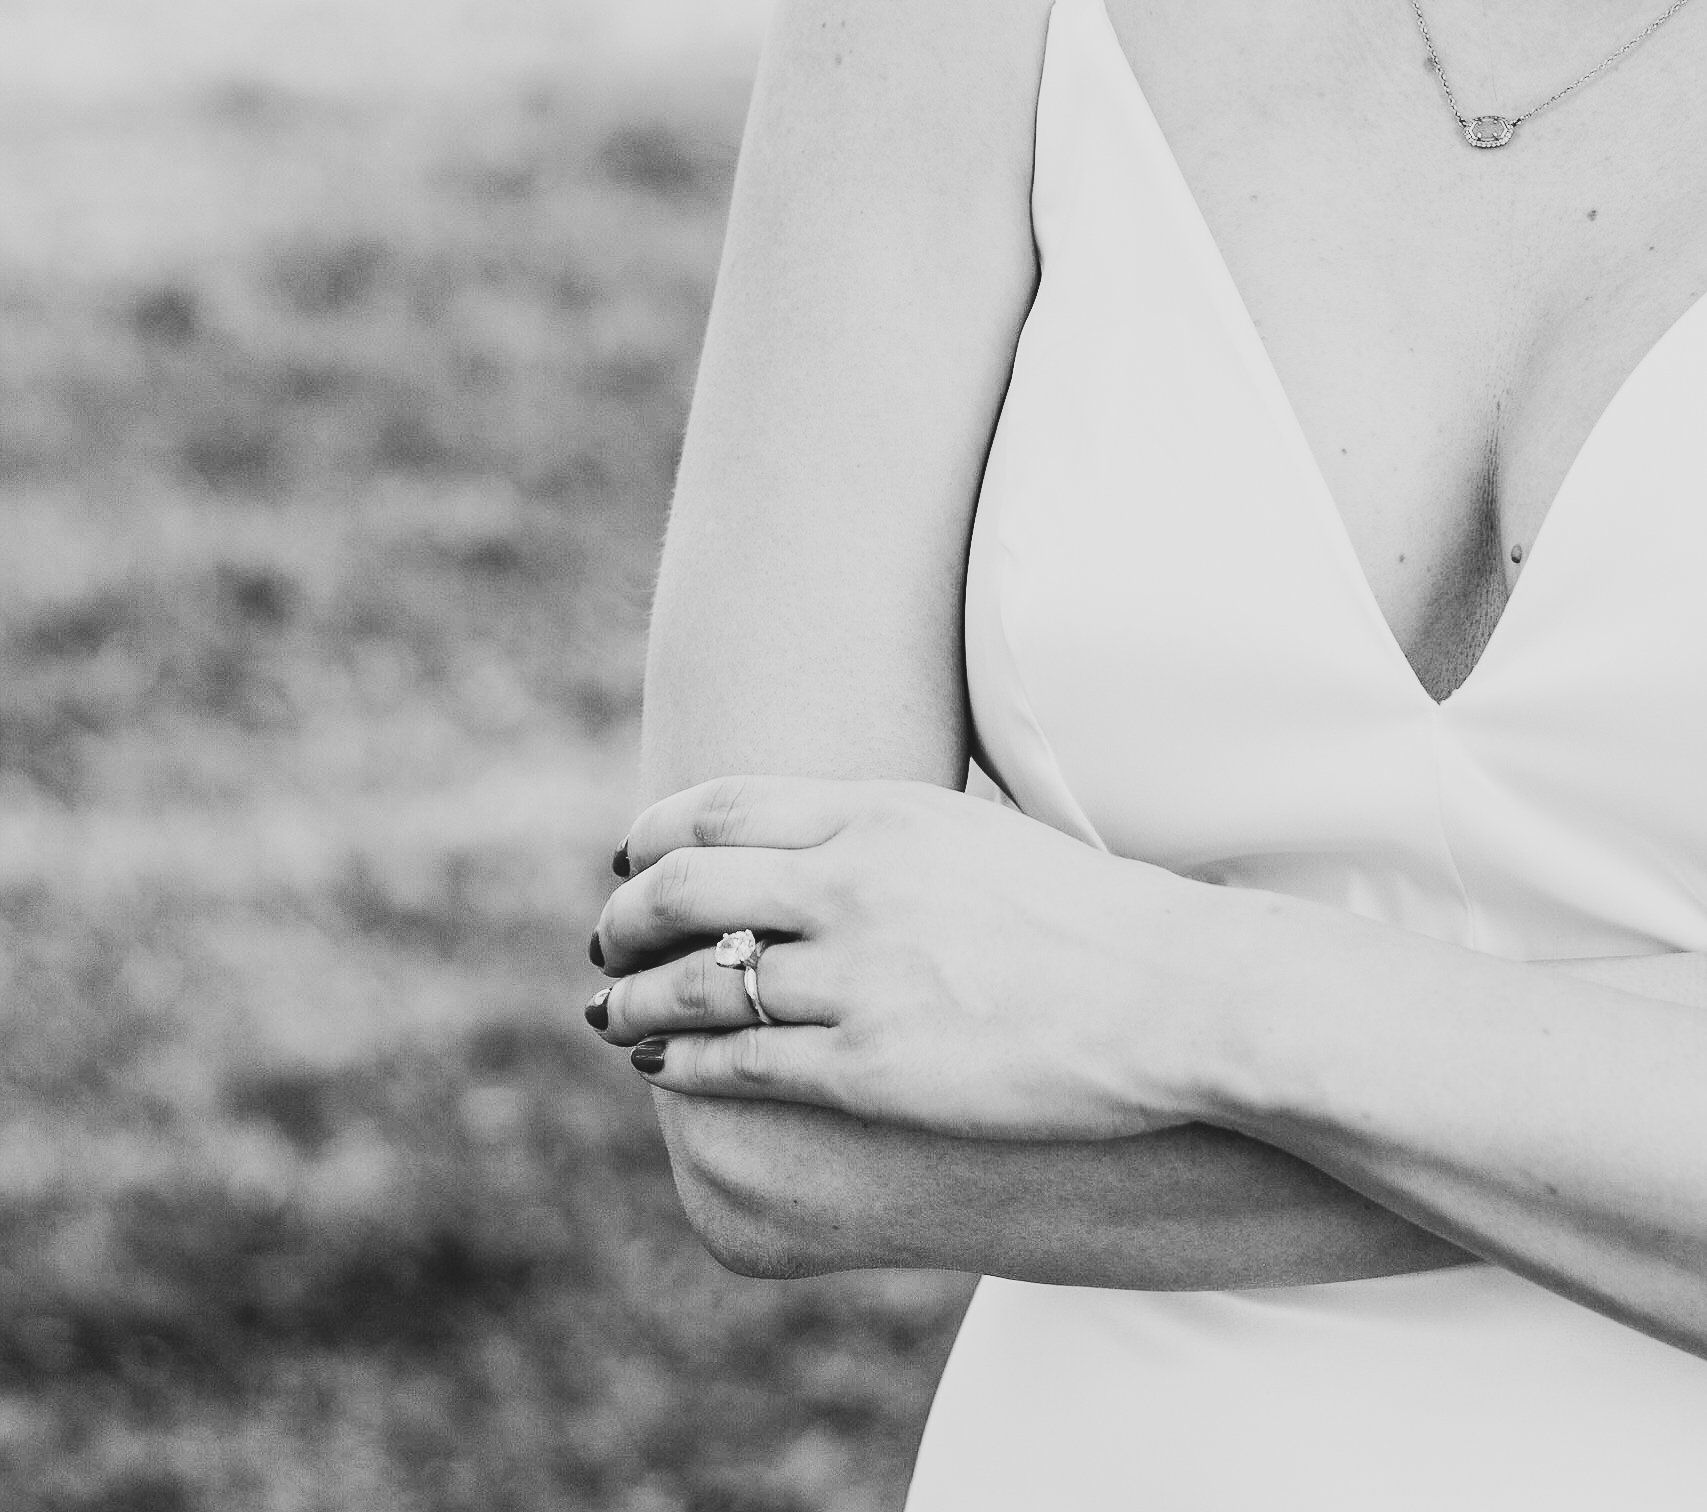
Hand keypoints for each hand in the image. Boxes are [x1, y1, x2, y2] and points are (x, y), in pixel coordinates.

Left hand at [587, 775, 1225, 1139]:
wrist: (1171, 996)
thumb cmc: (1090, 919)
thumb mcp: (974, 835)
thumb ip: (889, 836)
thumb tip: (826, 844)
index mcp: (878, 812)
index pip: (718, 808)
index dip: (653, 836)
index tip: (628, 859)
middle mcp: (851, 883)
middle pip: (683, 887)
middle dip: (624, 918)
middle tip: (605, 942)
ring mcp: (856, 976)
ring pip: (696, 984)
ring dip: (636, 1001)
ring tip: (612, 1015)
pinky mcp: (869, 1067)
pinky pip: (741, 1066)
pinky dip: (684, 1067)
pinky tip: (665, 1072)